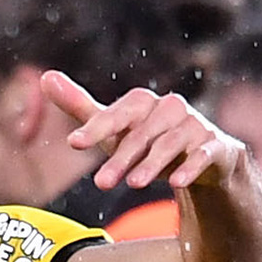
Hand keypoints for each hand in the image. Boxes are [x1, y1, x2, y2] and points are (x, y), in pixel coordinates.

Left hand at [45, 69, 247, 191]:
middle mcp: (170, 108)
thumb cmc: (147, 142)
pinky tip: (176, 183)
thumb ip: (80, 106)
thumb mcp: (112, 128)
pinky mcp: (216, 146)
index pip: (117, 113)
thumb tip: (45, 76)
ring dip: (151, 165)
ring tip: (133, 184)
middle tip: (100, 183)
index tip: (73, 143)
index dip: (96, 127)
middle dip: (121, 159)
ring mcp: (195, 126)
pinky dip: (191, 167)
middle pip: (142, 134)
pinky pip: (204, 154)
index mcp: (143, 103)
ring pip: (171, 145)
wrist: (201, 161)